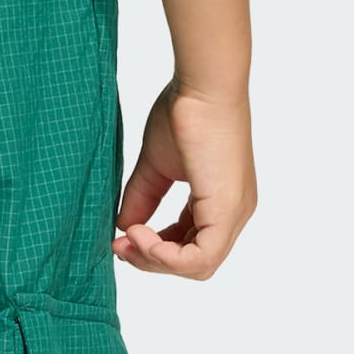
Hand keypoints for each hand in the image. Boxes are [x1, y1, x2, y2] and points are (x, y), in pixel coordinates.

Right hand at [113, 86, 256, 280]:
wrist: (202, 85)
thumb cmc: (185, 112)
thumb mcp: (156, 167)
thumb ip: (143, 199)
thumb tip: (123, 228)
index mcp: (220, 202)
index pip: (190, 246)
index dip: (155, 249)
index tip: (123, 237)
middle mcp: (233, 213)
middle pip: (193, 263)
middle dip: (151, 260)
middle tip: (119, 244)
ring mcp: (233, 214)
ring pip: (197, 267)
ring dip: (155, 260)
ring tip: (129, 237)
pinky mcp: (227, 212)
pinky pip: (198, 259)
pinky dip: (164, 256)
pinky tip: (140, 233)